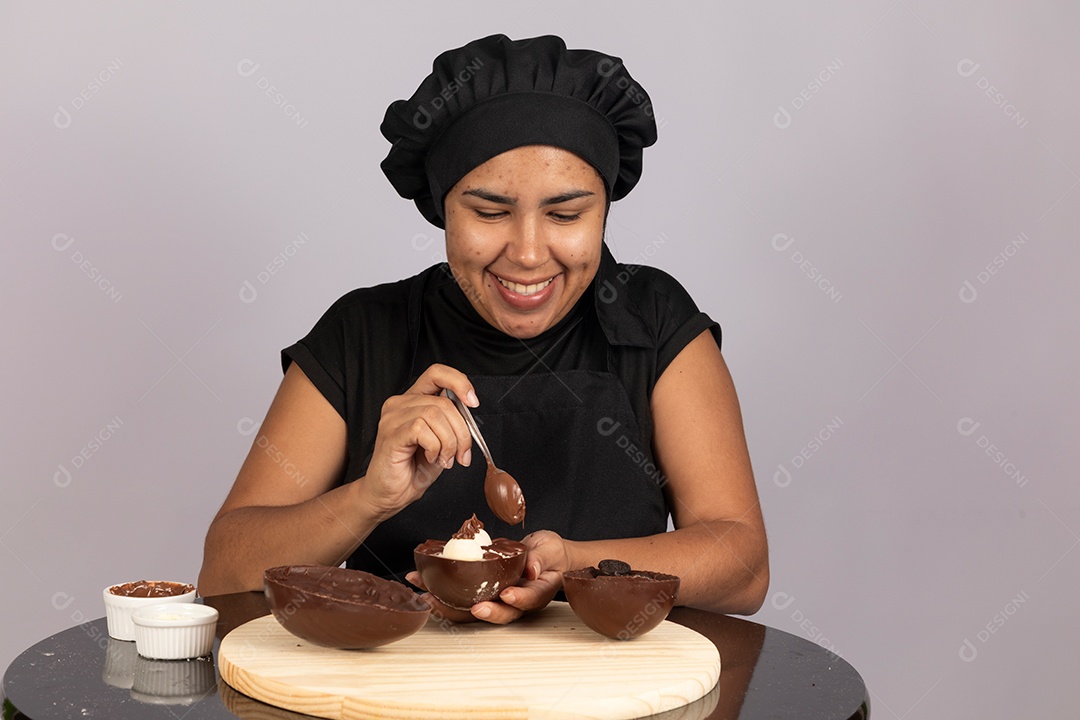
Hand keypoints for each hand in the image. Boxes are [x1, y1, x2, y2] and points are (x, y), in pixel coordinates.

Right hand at [356, 364, 477, 519]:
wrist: (389, 495)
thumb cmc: (412, 470)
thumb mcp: (441, 443)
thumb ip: (452, 424)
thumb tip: (471, 415)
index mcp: (413, 401)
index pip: (437, 374)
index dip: (459, 382)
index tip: (473, 402)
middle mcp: (400, 404)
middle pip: (444, 402)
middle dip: (462, 432)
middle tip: (462, 455)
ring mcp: (392, 418)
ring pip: (436, 415)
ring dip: (450, 442)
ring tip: (445, 459)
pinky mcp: (390, 433)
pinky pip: (422, 429)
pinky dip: (436, 447)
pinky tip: (432, 458)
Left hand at [407, 530, 572, 624]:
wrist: (545, 556)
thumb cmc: (550, 554)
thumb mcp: (551, 548)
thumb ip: (541, 557)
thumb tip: (532, 569)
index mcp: (536, 593)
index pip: (529, 600)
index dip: (518, 599)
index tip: (507, 595)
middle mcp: (515, 602)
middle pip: (499, 614)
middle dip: (481, 612)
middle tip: (470, 607)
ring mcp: (496, 599)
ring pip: (473, 610)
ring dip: (449, 606)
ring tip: (428, 597)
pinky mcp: (481, 591)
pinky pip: (461, 596)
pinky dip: (441, 591)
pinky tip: (422, 582)